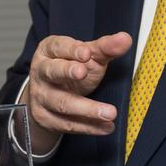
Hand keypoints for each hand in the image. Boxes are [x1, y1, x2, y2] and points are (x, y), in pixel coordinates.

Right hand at [25, 31, 133, 150]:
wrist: (50, 95)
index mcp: (49, 51)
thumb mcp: (88, 57)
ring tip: (110, 113)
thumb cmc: (70, 70)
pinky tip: (106, 127)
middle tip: (83, 73)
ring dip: (87, 109)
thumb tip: (125, 39)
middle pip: (52, 72)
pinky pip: (67, 124)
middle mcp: (40, 72)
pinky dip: (89, 127)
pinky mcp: (45, 118)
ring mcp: (41, 96)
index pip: (58, 47)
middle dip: (67, 72)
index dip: (72, 50)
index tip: (87, 53)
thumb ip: (105, 48)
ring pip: (62, 103)